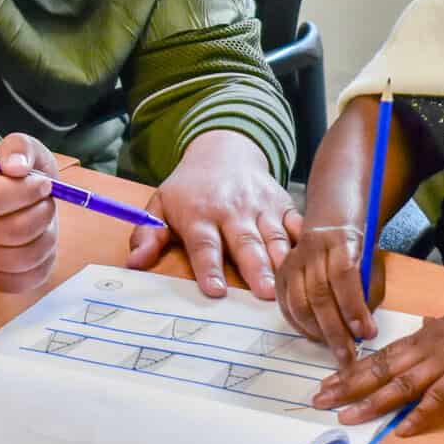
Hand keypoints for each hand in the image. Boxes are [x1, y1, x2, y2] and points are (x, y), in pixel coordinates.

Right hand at [0, 132, 58, 292]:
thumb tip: (17, 167)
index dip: (27, 191)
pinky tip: (37, 242)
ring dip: (47, 236)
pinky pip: (29, 278)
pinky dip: (45, 260)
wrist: (9, 199)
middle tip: (45, 202)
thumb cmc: (16, 174)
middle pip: (14, 230)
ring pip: (25, 256)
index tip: (43, 183)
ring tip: (43, 222)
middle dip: (43, 212)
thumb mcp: (21, 149)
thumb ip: (19, 148)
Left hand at [126, 130, 295, 298]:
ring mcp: (260, 206)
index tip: (216, 291)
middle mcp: (232, 209)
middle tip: (264, 294)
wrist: (223, 150)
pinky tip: (309, 260)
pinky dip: (303, 241)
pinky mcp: (282, 203)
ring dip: (280, 262)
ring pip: (273, 237)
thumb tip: (134, 263)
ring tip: (285, 287)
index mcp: (199, 213)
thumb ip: (148, 235)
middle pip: (244, 242)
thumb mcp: (160, 204)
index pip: (204, 245)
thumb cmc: (190, 188)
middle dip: (255, 269)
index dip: (209, 268)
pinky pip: (296, 223)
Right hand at [275, 218, 387, 367]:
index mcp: (339, 241)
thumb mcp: (371, 263)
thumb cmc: (358, 249)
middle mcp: (311, 250)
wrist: (331, 223)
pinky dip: (301, 327)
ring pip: (299, 304)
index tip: (365, 333)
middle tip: (349, 355)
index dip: (353, 307)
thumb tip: (363, 331)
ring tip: (335, 348)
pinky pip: (287, 307)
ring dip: (317, 332)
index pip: (343, 276)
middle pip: (319, 294)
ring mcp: (292, 262)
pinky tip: (317, 338)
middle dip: (335, 330)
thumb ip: (368, 293)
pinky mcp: (281, 275)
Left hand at [310, 286, 443, 436]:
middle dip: (347, 385)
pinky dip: (420, 415)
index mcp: (427, 335)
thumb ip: (441, 330)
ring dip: (371, 402)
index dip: (352, 369)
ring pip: (399, 383)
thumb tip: (425, 327)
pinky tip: (403, 430)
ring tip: (345, 416)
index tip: (328, 380)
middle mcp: (429, 347)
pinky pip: (438, 398)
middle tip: (318, 399)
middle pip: (380, 368)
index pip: (381, 354)